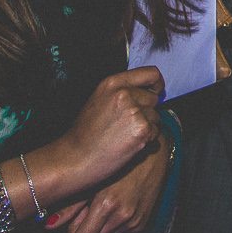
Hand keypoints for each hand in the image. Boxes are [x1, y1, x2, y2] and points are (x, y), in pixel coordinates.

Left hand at [46, 132, 169, 232]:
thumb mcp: (93, 181)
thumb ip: (71, 207)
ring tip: (89, 218)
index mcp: (107, 205)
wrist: (154, 155)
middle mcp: (123, 217)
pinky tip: (106, 216)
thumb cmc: (120, 163)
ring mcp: (134, 222)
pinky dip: (108, 232)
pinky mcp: (143, 224)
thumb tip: (49, 225)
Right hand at [57, 66, 163, 192]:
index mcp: (112, 83)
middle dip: (147, 110)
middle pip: (154, 97)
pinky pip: (156, 131)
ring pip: (156, 116)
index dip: (156, 83)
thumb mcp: (99, 100)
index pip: (150, 73)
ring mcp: (134, 111)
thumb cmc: (85, 134)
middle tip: (127, 124)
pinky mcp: (142, 129)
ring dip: (147, 126)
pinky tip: (128, 144)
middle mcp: (124, 94)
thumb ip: (122, 91)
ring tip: (124, 135)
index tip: (156, 90)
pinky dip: (147, 139)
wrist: (75, 159)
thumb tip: (149, 90)